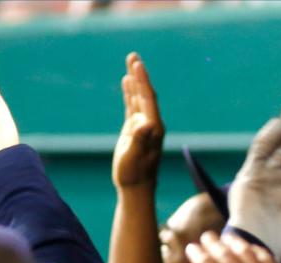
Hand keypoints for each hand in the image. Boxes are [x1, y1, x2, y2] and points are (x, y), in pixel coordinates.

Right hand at [113, 52, 164, 188]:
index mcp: (153, 128)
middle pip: (145, 93)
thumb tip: (145, 123)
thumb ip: (139, 139)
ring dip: (135, 80)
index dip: (143, 81)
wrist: (136, 188)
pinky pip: (133, 106)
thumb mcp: (134, 158)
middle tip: (133, 56)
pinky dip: (130, 93)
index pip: (148, 99)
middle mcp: (150, 124)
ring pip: (139, 97)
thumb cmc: (134, 175)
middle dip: (140, 75)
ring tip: (131, 62)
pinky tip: (127, 82)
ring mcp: (143, 126)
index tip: (137, 65)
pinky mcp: (135, 130)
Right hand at [162, 232, 280, 262]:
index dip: (197, 253)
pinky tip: (252, 249)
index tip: (191, 248)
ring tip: (227, 237)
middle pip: (224, 253)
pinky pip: (267, 259)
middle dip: (213, 243)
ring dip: (234, 242)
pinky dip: (257, 251)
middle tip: (206, 236)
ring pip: (246, 252)